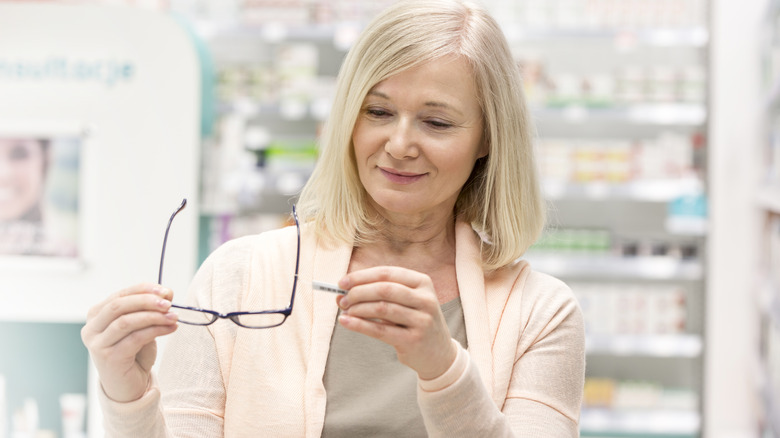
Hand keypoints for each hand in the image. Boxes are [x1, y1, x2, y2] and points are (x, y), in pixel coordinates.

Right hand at [81, 283, 177, 402]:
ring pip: (126, 321)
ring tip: (173, 316)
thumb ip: (151, 309)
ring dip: (154, 316)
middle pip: (118, 306)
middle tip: (168, 303)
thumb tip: (168, 292)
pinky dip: (156, 330)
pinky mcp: (109, 358)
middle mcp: (92, 329)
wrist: (128, 386)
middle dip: (146, 301)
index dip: (142, 289)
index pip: (119, 295)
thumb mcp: (143, 326)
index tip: (165, 290)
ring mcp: (98, 344)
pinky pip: (135, 338)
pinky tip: (171, 328)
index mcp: (96, 316)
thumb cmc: (134, 354)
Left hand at [335, 266, 456, 379]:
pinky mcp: (414, 340)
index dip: (362, 276)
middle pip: (384, 289)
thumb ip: (378, 294)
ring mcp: (422, 320)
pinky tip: (346, 322)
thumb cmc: (415, 322)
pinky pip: (380, 330)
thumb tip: (342, 292)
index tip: (342, 282)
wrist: (439, 354)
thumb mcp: (404, 303)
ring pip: (381, 308)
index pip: (387, 273)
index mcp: (422, 282)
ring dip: (357, 309)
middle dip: (358, 292)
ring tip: (345, 311)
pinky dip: (359, 325)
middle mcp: (425, 299)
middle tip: (342, 299)